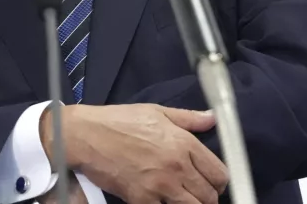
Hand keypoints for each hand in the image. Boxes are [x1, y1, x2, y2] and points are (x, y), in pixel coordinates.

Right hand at [43, 104, 228, 203]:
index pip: (219, 173)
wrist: (87, 135)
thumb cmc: (119, 121)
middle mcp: (177, 166)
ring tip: (180, 198)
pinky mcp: (142, 200)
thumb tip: (213, 119)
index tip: (212, 184)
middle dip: (206, 197)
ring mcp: (160, 185)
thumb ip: (189, 118)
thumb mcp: (157, 112)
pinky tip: (161, 200)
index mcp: (183, 143)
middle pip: (209, 196)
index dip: (219, 182)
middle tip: (196, 194)